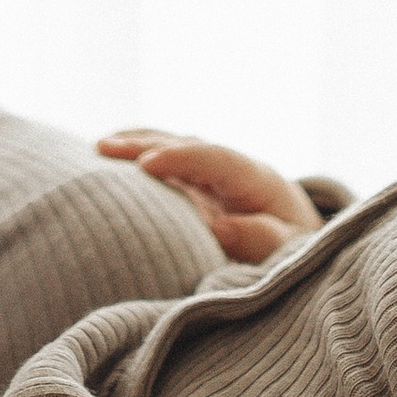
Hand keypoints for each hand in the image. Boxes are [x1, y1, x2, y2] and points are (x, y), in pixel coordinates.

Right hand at [97, 128, 323, 265]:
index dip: (182, 157)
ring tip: (97, 148)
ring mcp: (210, 177)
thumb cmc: (295, 253)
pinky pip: (165, 170)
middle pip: (188, 145)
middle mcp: (231, 170)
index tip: (147, 164)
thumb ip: (261, 240)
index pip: (217, 159)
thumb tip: (219, 227)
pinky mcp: (194, 190)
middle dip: (147, 143)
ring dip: (136, 146)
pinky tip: (104, 163)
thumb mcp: (291, 252)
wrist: (299, 248)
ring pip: (172, 150)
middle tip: (105, 147)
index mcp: (257, 180)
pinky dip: (136, 162)